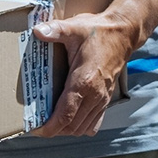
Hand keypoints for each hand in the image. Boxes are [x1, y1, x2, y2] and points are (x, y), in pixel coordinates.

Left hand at [33, 12, 136, 136]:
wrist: (123, 34)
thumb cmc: (97, 32)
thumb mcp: (74, 28)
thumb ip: (55, 30)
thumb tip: (37, 31)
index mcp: (84, 82)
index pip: (65, 115)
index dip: (49, 127)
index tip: (34, 129)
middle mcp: (95, 95)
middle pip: (72, 126)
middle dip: (53, 130)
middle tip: (35, 125)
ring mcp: (102, 99)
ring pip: (82, 128)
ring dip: (65, 130)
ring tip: (48, 123)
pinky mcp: (106, 99)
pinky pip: (93, 123)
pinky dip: (79, 126)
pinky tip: (68, 119)